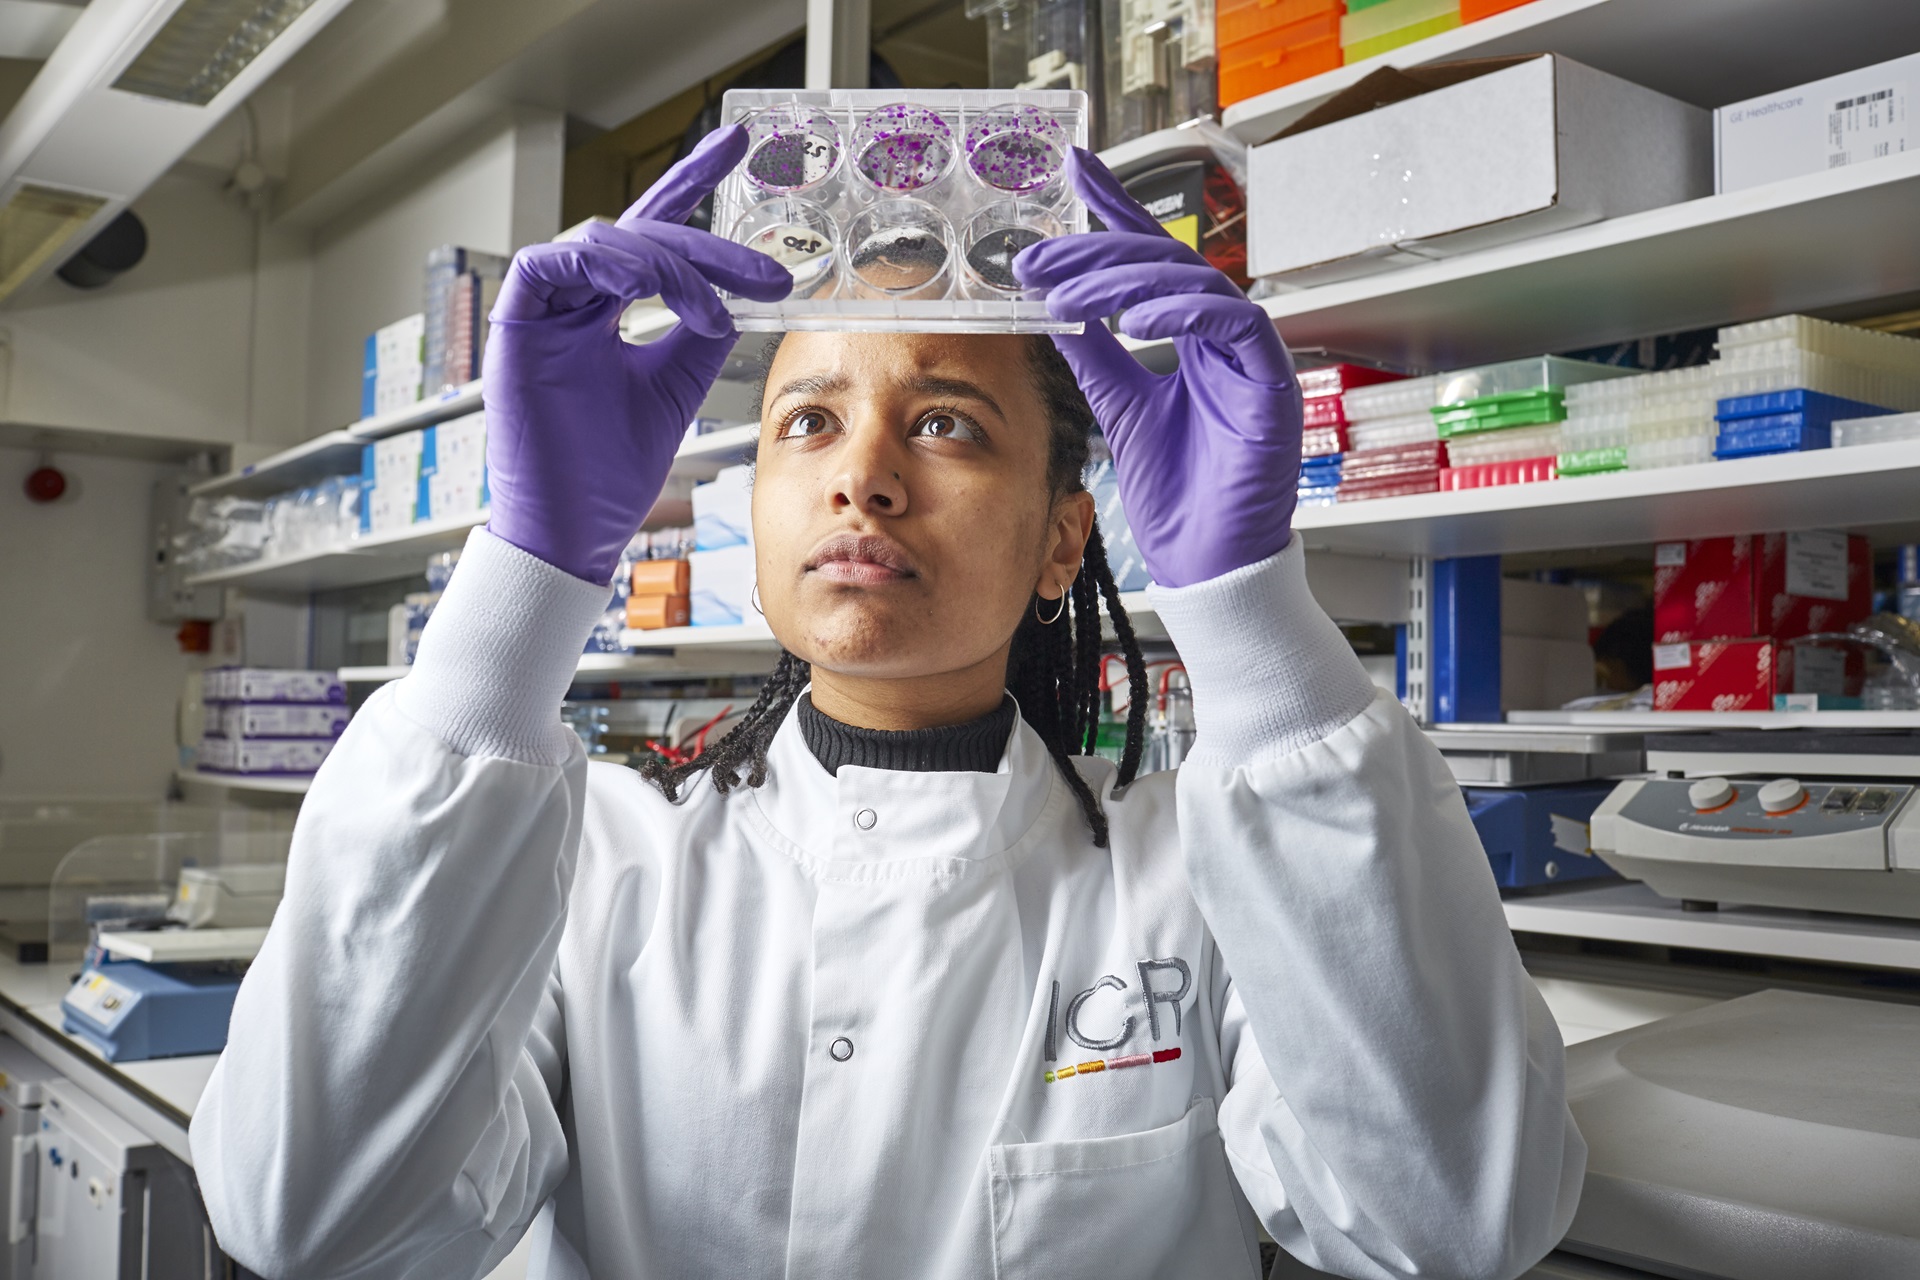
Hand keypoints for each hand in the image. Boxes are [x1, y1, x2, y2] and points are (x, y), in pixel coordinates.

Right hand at [483, 126, 790, 582]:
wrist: (575, 527)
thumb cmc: (612, 469)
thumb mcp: (677, 384)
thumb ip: (699, 329)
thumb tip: (737, 288)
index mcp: (605, 310)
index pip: (652, 233)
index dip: (690, 183)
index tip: (736, 144)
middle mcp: (572, 301)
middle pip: (639, 234)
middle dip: (706, 245)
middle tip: (763, 270)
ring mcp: (542, 309)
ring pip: (604, 242)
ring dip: (667, 263)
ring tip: (711, 305)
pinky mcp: (514, 322)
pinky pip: (555, 262)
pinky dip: (609, 267)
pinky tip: (650, 290)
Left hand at [1014, 149, 1300, 588]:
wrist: (1206, 563)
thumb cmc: (1176, 495)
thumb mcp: (1119, 406)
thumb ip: (1096, 354)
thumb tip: (1057, 305)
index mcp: (1193, 338)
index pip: (1151, 261)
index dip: (1117, 211)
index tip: (1077, 170)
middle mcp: (1225, 338)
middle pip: (1167, 263)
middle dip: (1100, 251)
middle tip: (1041, 258)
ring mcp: (1252, 358)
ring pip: (1197, 285)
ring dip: (1129, 281)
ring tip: (1075, 294)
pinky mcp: (1272, 383)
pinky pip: (1236, 323)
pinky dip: (1185, 313)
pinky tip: (1134, 319)